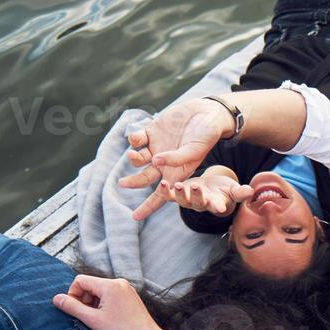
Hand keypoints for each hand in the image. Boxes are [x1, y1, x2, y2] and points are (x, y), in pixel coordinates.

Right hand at [53, 274, 170, 329]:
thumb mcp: (93, 320)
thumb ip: (72, 307)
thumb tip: (56, 299)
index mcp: (110, 285)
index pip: (80, 280)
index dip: (73, 295)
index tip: (76, 310)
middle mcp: (119, 282)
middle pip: (90, 285)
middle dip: (84, 300)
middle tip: (88, 317)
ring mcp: (126, 288)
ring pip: (99, 290)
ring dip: (93, 303)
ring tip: (98, 319)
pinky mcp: (130, 295)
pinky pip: (110, 295)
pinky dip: (104, 304)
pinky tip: (108, 318)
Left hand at [119, 98, 237, 219]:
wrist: (208, 112)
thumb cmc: (207, 135)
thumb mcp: (195, 150)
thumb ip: (176, 158)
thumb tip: (155, 160)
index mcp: (177, 173)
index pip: (162, 194)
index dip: (148, 206)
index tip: (135, 217)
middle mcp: (164, 162)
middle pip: (144, 178)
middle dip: (133, 182)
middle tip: (122, 183)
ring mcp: (157, 147)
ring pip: (138, 159)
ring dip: (133, 159)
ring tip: (134, 155)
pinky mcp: (152, 131)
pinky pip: (137, 139)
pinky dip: (133, 139)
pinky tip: (137, 137)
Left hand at [158, 168, 253, 215]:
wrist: (211, 189)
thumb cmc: (224, 190)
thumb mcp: (233, 190)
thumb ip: (240, 192)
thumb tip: (250, 192)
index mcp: (215, 203)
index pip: (218, 206)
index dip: (218, 207)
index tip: (220, 207)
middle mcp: (200, 204)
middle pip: (198, 203)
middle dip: (197, 196)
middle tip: (197, 187)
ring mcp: (187, 200)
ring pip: (182, 200)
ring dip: (179, 194)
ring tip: (178, 185)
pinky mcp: (176, 194)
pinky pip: (168, 195)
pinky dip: (164, 191)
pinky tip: (162, 183)